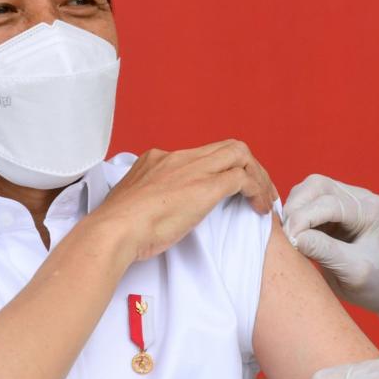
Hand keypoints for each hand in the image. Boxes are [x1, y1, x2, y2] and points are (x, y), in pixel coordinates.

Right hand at [93, 140, 277, 261]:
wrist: (114, 231)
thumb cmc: (118, 227)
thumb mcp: (133, 203)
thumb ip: (148, 198)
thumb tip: (153, 209)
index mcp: (158, 159)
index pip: (202, 154)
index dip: (221, 170)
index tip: (228, 190)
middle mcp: (178, 157)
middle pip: (227, 147)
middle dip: (249, 167)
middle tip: (258, 192)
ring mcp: (193, 169)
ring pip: (241, 155)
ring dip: (259, 177)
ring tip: (264, 200)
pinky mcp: (206, 186)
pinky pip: (244, 179)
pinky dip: (258, 191)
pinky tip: (258, 209)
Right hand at [282, 175, 378, 321]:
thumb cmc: (378, 283)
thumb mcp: (353, 272)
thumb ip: (324, 252)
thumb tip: (292, 237)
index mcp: (372, 211)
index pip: (330, 203)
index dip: (304, 218)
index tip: (288, 240)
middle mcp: (362, 198)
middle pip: (317, 186)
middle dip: (295, 208)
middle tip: (285, 235)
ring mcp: (349, 198)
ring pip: (309, 189)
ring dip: (293, 209)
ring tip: (289, 235)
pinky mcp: (336, 206)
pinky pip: (308, 200)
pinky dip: (296, 213)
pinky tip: (294, 233)